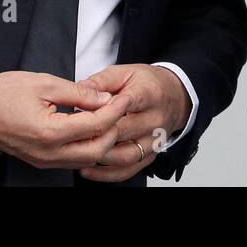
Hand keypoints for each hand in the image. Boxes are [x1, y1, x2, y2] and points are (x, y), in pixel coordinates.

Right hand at [0, 71, 131, 168]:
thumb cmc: (1, 93)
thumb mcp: (44, 83)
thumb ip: (79, 93)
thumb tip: (104, 99)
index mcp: (49, 132)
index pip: (96, 126)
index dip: (115, 110)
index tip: (124, 97)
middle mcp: (47, 153)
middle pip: (96, 151)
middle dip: (113, 129)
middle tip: (119, 108)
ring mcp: (42, 160)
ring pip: (85, 159)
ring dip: (101, 140)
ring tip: (107, 116)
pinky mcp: (39, 160)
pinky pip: (71, 159)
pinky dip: (86, 146)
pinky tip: (89, 127)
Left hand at [74, 64, 189, 181]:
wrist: (174, 96)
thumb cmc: (147, 84)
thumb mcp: (124, 72)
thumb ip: (100, 82)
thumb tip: (78, 92)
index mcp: (149, 94)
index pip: (126, 104)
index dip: (102, 110)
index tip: (81, 112)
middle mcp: (155, 119)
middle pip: (122, 132)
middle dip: (95, 134)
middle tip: (72, 134)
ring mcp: (154, 140)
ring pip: (125, 155)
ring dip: (99, 157)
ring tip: (78, 152)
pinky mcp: (151, 155)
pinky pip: (129, 170)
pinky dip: (107, 174)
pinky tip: (89, 169)